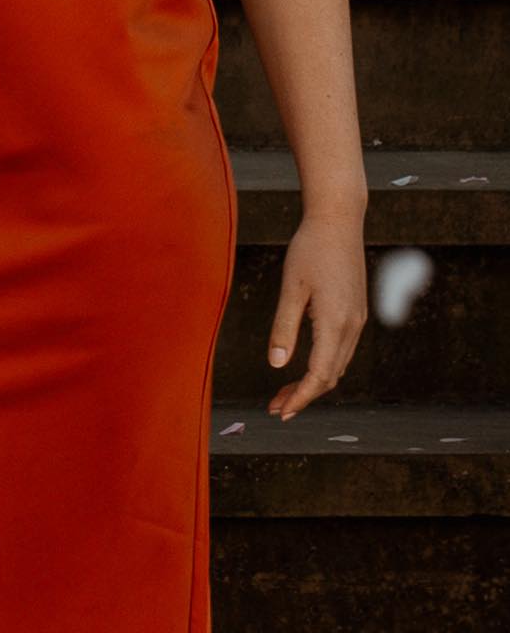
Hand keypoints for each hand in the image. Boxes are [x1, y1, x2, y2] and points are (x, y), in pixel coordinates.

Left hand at [263, 208, 370, 420]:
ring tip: (283, 392)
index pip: (319, 375)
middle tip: (274, 408)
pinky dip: (323, 366)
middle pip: (331, 376)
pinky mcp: (357, 311)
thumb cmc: (310, 248)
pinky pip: (342, 350)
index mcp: (336, 323)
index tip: (280, 412)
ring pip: (338, 365)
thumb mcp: (291, 288)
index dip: (300, 397)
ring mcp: (358, 319)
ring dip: (313, 382)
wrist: (339, 220)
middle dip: (303, 396)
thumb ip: (284, 328)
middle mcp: (353, 326)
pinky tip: (304, 366)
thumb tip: (276, 365)